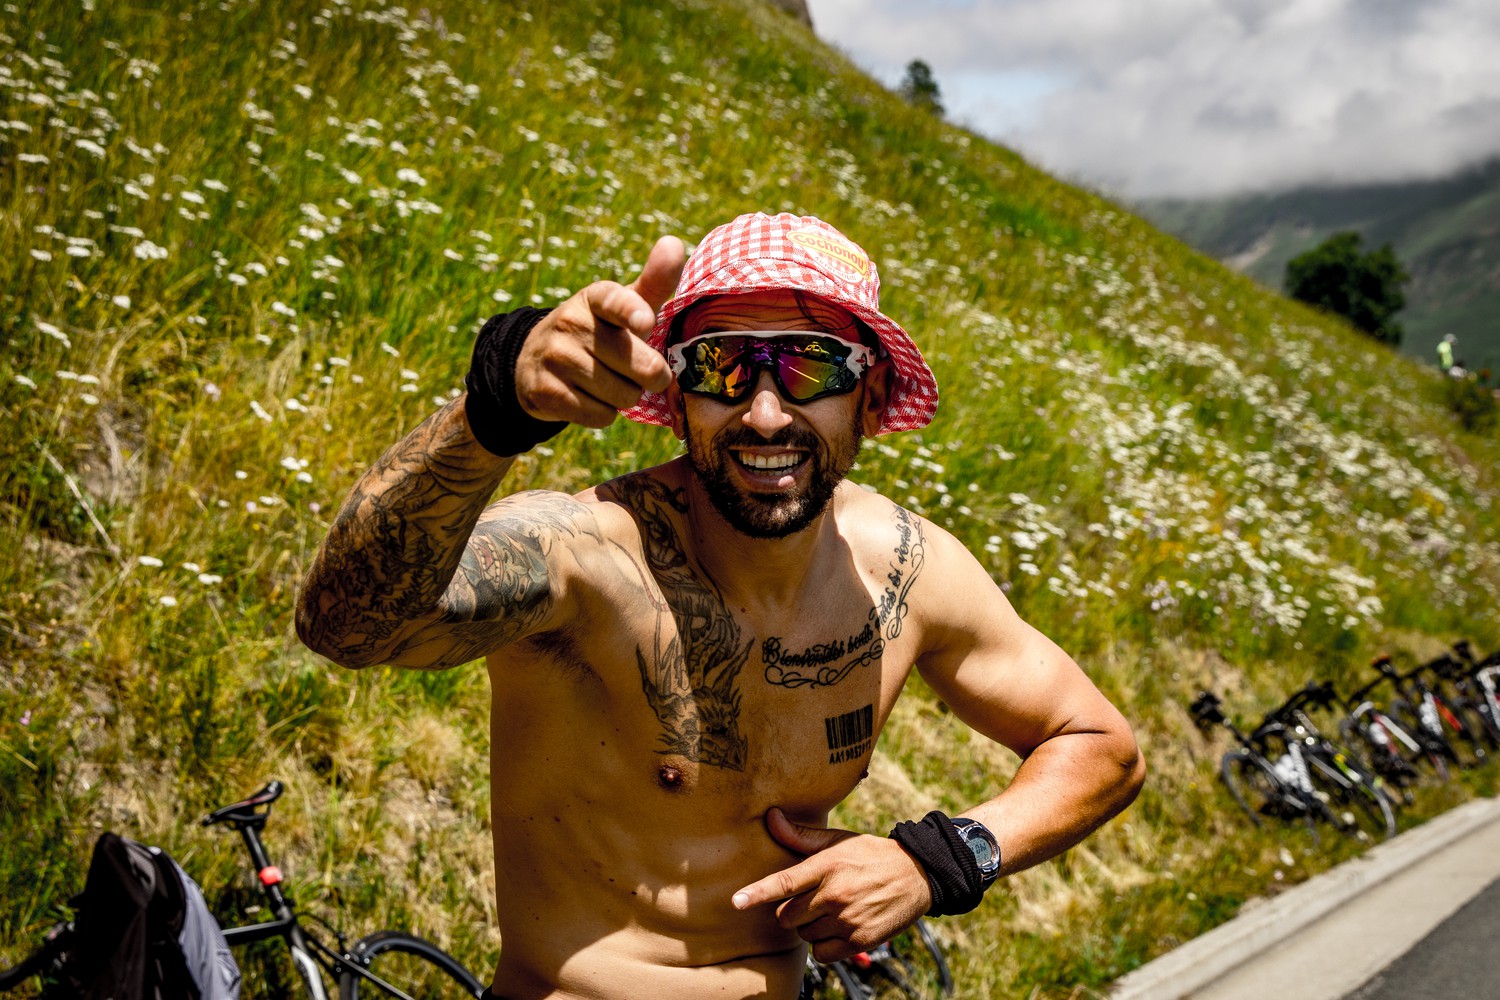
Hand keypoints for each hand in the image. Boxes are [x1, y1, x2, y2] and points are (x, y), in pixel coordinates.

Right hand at [513, 235, 685, 426]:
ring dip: (626, 396)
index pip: (615, 301)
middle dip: (649, 376)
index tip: (645, 323)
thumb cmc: (599, 331)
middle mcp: (571, 322)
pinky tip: (590, 397)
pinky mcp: (545, 391)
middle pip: (640, 365)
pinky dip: (604, 413)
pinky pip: (600, 416)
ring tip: (609, 381)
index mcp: (595, 297)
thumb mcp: (622, 305)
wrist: (534, 361)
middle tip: (639, 370)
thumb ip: (654, 281)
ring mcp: (555, 357)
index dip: (632, 312)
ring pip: (623, 395)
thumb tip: (674, 242)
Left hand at [731, 807, 931, 962]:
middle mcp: (835, 894)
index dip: (758, 893)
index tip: (737, 901)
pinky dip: (825, 946)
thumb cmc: (869, 854)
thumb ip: (801, 836)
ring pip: (805, 936)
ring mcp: (847, 919)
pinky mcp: (859, 941)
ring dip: (811, 928)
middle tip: (812, 900)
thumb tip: (771, 818)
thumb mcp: (838, 840)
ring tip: (833, 911)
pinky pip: (822, 954)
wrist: (916, 875)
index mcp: (827, 866)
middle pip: (788, 918)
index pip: (785, 882)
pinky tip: (840, 928)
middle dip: (793, 912)